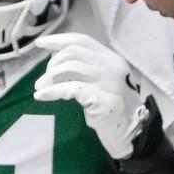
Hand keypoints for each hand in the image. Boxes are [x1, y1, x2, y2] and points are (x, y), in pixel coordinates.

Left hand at [31, 33, 153, 157]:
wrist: (133, 132)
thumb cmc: (113, 109)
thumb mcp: (101, 82)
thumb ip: (85, 70)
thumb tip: (56, 61)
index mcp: (111, 58)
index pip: (81, 40)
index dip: (58, 40)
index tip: (41, 44)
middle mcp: (111, 65)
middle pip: (73, 51)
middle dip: (52, 62)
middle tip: (43, 79)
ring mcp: (107, 81)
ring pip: (70, 66)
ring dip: (49, 77)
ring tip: (40, 88)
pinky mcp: (100, 98)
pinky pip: (70, 87)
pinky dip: (51, 91)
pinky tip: (41, 96)